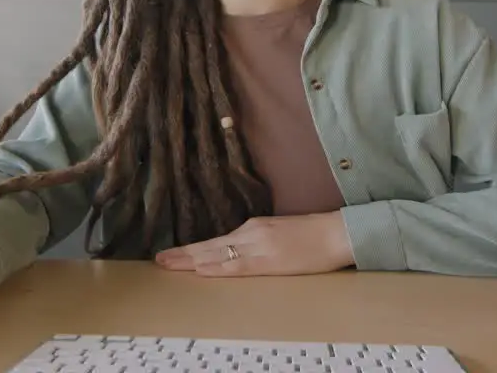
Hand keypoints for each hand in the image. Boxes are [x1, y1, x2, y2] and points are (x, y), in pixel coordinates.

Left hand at [154, 212, 354, 276]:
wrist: (337, 233)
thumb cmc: (313, 233)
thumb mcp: (280, 231)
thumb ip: (258, 239)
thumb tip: (239, 249)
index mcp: (254, 226)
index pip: (216, 241)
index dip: (193, 249)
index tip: (172, 253)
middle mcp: (251, 233)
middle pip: (210, 247)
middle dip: (184, 255)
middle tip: (159, 260)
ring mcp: (259, 246)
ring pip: (218, 256)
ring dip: (191, 261)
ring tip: (168, 264)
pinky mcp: (270, 260)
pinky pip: (237, 266)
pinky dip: (216, 268)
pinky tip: (200, 270)